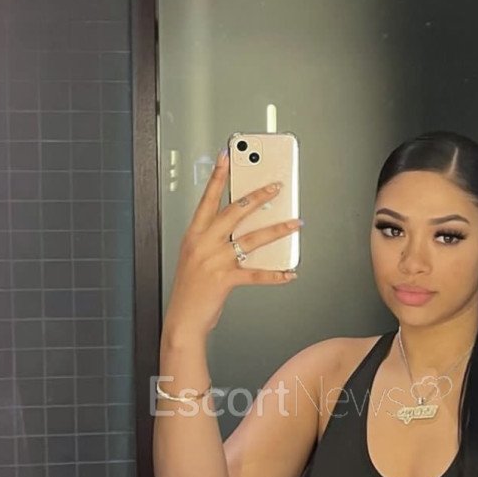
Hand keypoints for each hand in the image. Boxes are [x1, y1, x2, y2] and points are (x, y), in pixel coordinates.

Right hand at [163, 151, 300, 339]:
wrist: (182, 319)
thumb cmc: (190, 289)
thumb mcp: (195, 257)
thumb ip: (214, 240)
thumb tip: (244, 228)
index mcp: (193, 235)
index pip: (207, 199)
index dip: (218, 176)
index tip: (227, 157)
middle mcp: (203, 244)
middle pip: (234, 212)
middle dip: (258, 196)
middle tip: (276, 186)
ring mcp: (214, 261)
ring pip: (251, 239)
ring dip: (277, 230)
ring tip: (295, 223)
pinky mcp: (225, 280)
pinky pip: (256, 274)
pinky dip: (276, 274)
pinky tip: (289, 272)